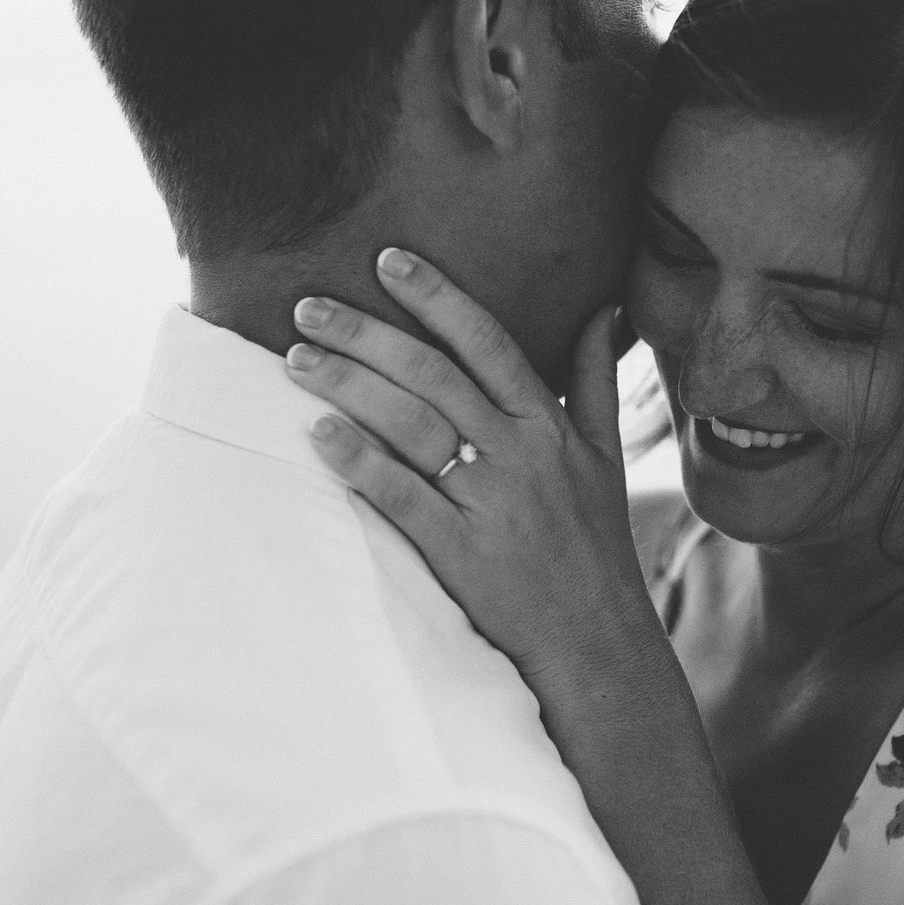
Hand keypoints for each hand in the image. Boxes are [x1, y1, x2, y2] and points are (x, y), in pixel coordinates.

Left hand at [287, 247, 660, 688]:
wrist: (598, 644)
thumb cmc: (595, 549)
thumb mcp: (606, 458)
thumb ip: (596, 381)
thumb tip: (605, 310)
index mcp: (549, 426)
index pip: (487, 342)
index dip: (436, 296)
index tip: (387, 260)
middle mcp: (520, 455)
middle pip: (433, 375)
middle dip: (366, 333)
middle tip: (308, 306)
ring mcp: (490, 503)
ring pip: (412, 425)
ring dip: (348, 385)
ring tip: (298, 359)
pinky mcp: (461, 553)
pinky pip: (402, 497)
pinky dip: (360, 461)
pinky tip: (319, 434)